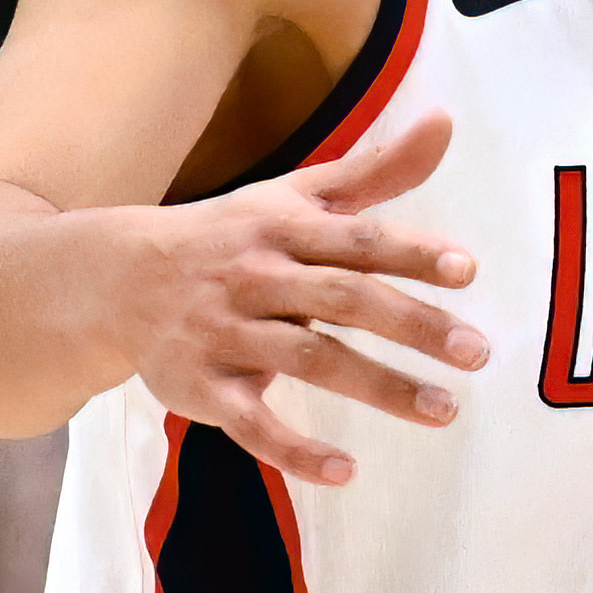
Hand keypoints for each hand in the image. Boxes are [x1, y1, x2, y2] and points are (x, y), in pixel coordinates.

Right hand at [120, 108, 479, 487]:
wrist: (115, 279)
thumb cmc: (232, 237)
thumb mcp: (296, 197)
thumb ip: (376, 170)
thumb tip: (445, 121)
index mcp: (283, 230)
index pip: (355, 239)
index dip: (410, 252)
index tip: (467, 269)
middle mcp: (256, 277)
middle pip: (342, 300)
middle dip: (412, 325)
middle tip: (477, 352)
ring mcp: (226, 334)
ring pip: (308, 361)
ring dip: (379, 387)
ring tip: (445, 409)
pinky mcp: (201, 387)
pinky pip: (251, 424)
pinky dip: (295, 451)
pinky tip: (346, 470)